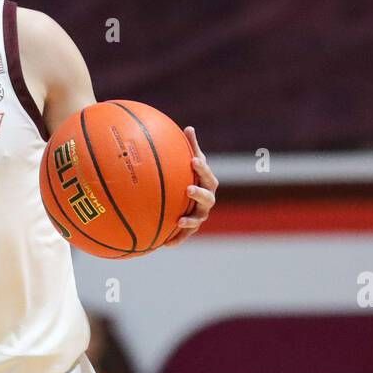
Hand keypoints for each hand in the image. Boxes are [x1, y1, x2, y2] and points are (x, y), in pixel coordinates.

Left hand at [163, 127, 217, 246]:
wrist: (190, 200)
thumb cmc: (190, 176)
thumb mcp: (190, 162)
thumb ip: (190, 148)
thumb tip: (188, 127)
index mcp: (207, 183)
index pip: (206, 174)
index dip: (201, 168)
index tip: (193, 161)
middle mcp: (207, 200)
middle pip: (207, 198)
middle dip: (199, 194)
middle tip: (188, 189)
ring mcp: (200, 216)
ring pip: (198, 219)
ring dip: (190, 221)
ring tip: (179, 221)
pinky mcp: (191, 229)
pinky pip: (184, 236)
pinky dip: (177, 240)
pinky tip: (166, 245)